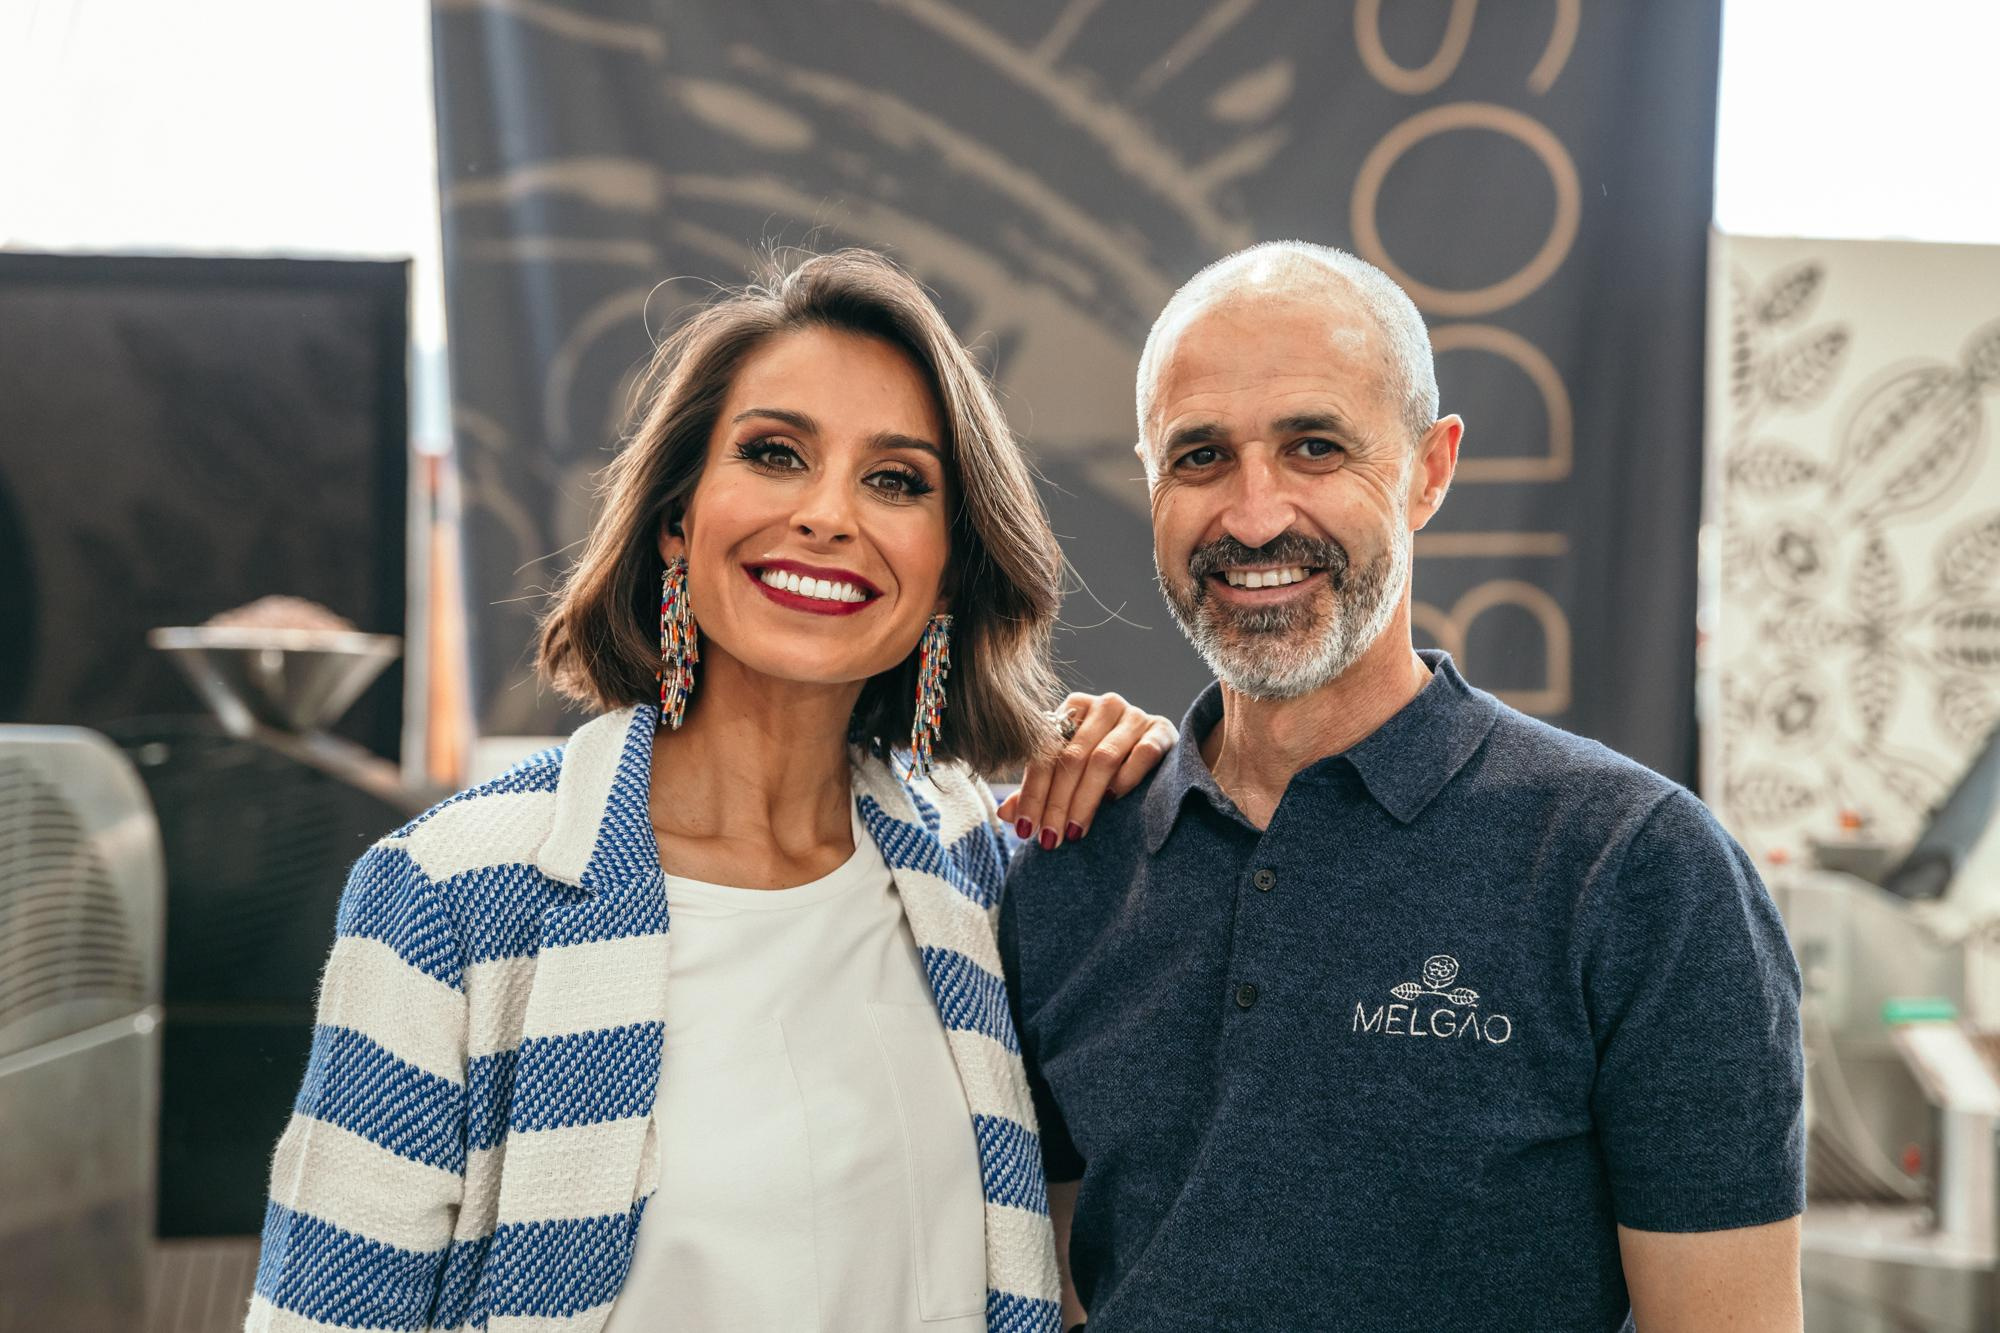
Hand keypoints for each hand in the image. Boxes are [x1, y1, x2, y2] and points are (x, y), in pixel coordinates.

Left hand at [998, 692, 1177, 849]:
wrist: (1162, 753)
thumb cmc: (1106, 767)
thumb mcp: (1070, 775)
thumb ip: (1039, 790)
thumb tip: (1005, 814)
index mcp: (1073, 709)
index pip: (1045, 752)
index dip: (1033, 792)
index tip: (1025, 829)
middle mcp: (1103, 706)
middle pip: (1072, 757)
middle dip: (1057, 803)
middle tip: (1050, 838)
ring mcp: (1134, 715)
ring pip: (1102, 758)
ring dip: (1085, 799)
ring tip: (1075, 831)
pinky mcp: (1162, 730)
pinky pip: (1141, 753)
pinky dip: (1125, 777)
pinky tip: (1113, 801)